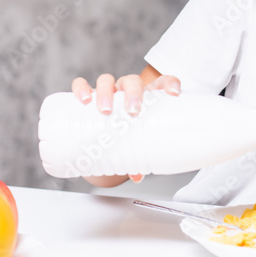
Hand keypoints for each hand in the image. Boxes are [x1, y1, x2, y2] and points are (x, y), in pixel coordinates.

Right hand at [71, 69, 180, 183]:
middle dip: (133, 94)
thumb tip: (137, 176)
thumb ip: (138, 158)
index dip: (170, 84)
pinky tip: (83, 98)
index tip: (174, 94)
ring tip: (104, 109)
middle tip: (132, 111)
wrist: (110, 128)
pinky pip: (81, 84)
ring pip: (107, 80)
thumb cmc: (129, 131)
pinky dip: (81, 88)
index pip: (163, 82)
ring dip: (106, 92)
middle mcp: (128, 90)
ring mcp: (108, 90)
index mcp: (147, 96)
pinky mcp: (89, 94)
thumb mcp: (136, 141)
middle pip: (132, 82)